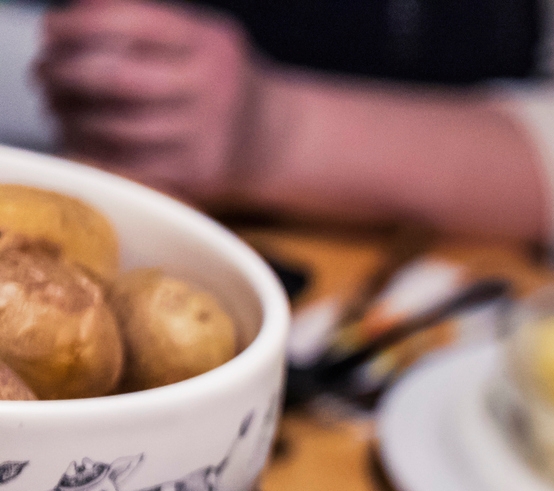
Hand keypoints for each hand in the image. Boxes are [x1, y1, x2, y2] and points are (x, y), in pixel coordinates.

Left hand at [38, 0, 264, 200]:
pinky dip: (92, 150)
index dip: (77, 24)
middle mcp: (212, 87)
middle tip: (45, 73)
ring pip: (116, 127)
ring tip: (59, 106)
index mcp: (209, 42)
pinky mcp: (197, 173)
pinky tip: (80, 137)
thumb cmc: (215, 79)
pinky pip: (128, 164)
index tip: (52, 31)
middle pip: (118, 79)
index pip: (130, 22)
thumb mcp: (196, 36)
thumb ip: (144, 23)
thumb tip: (70, 25)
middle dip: (66, 74)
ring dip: (72, 116)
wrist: (277, 137)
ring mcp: (206, 135)